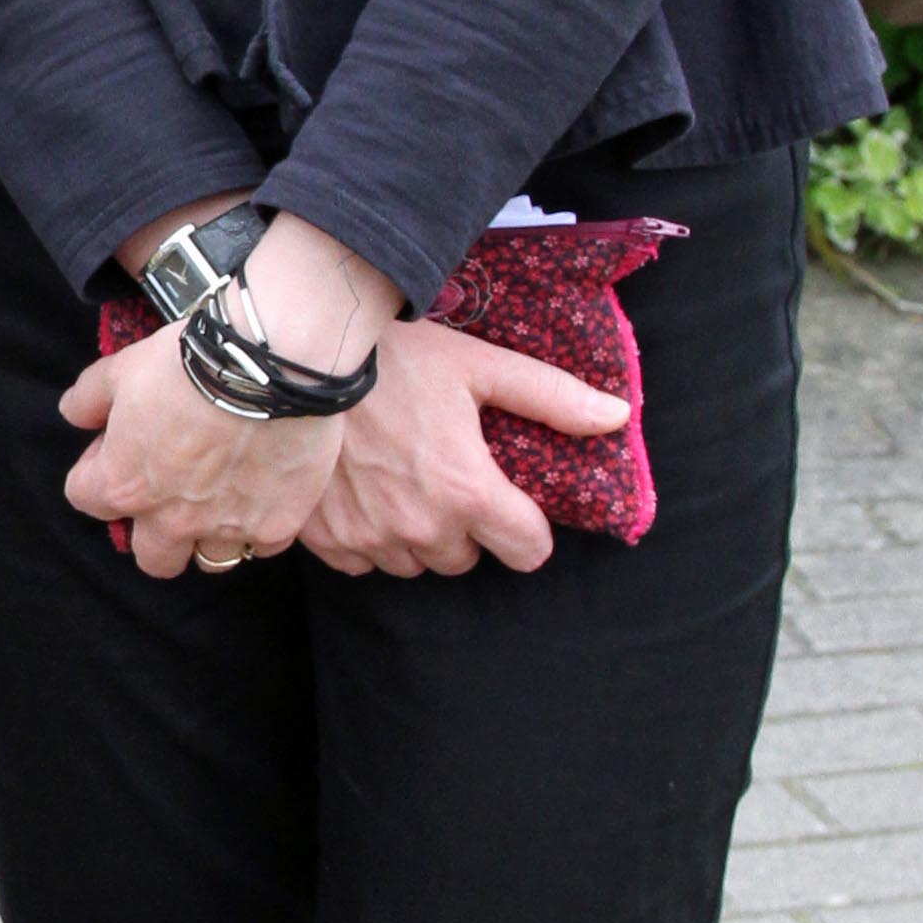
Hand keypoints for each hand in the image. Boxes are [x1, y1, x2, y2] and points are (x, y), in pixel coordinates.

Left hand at [63, 211, 400, 579]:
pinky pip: (263, 543)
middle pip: (152, 557)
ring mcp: (226, 528)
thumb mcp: (123, 368)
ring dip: (209, 537)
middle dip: (154, 532)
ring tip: (221, 501)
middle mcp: (171, 520)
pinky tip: (265, 491)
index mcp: (124, 484)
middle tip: (171, 493)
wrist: (270, 362)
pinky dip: (261, 523)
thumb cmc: (191, 363)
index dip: (96, 470)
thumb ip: (90, 398)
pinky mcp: (276, 525)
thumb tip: (74, 413)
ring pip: (209, 561)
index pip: (86, 499)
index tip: (117, 448)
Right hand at [296, 320, 630, 578]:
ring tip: (404, 484)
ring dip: (417, 536)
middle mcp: (422, 527)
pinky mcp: (327, 540)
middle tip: (447, 478)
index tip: (514, 505)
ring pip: (414, 564)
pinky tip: (365, 496)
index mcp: (469, 492)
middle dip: (466, 528)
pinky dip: (369, 539)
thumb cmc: (399, 358)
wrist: (304, 359)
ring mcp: (370, 538)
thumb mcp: (482, 368)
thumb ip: (553, 398)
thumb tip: (617, 416)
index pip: (528, 551)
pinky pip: (364, 563)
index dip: (528, 528)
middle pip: (466, 561)